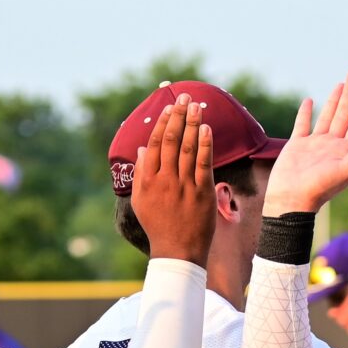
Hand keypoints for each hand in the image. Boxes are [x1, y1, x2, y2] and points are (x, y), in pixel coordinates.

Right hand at [127, 97, 215, 266]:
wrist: (177, 251)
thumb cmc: (158, 226)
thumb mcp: (141, 200)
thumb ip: (141, 173)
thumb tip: (143, 149)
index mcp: (148, 180)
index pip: (154, 144)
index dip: (162, 122)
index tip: (169, 107)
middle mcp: (165, 180)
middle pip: (170, 140)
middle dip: (178, 116)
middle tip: (184, 96)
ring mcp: (184, 185)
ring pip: (187, 148)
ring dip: (192, 123)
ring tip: (196, 105)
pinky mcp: (202, 193)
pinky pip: (203, 164)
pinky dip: (205, 144)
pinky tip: (206, 128)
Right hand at [265, 75, 347, 218]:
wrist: (291, 199)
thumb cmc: (320, 188)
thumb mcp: (346, 171)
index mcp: (346, 152)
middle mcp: (333, 146)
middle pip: (345, 115)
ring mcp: (315, 144)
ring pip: (327, 116)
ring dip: (334, 100)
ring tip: (340, 84)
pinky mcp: (297, 144)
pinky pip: (303, 124)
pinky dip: (306, 112)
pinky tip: (309, 101)